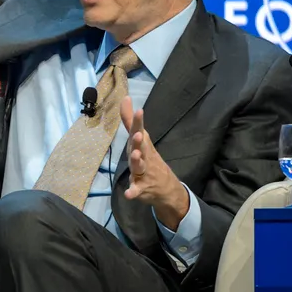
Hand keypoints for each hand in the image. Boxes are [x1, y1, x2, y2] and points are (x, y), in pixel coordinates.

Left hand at [120, 96, 189, 229]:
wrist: (167, 188)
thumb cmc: (149, 158)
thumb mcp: (139, 139)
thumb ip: (129, 120)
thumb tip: (125, 98)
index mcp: (142, 145)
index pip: (139, 131)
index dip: (138, 122)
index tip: (139, 110)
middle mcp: (144, 157)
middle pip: (141, 148)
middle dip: (139, 141)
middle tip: (139, 134)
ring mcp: (144, 172)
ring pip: (139, 167)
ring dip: (137, 161)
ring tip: (135, 156)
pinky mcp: (142, 187)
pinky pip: (136, 190)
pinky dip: (133, 192)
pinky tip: (128, 194)